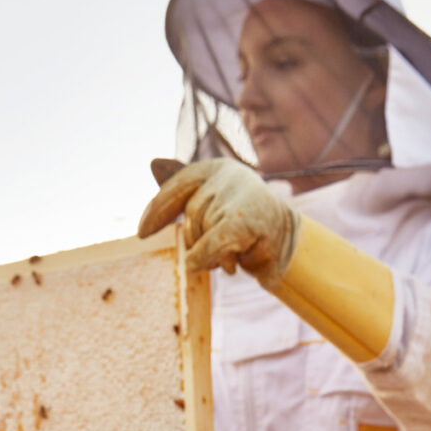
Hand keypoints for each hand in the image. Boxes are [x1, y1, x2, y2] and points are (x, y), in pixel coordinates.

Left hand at [138, 158, 297, 279]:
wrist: (287, 242)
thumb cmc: (245, 223)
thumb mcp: (213, 203)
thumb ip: (185, 190)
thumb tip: (154, 164)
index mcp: (216, 167)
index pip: (176, 186)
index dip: (157, 210)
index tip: (143, 233)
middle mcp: (228, 174)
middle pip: (190, 214)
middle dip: (196, 240)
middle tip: (212, 254)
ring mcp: (238, 194)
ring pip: (201, 231)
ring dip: (210, 253)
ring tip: (231, 256)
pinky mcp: (244, 218)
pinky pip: (210, 244)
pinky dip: (205, 257)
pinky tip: (215, 266)